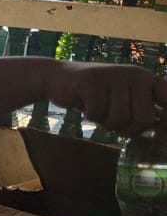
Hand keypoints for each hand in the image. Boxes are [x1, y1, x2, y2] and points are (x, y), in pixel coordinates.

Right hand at [45, 62, 166, 137]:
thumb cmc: (97, 96)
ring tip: (99, 112)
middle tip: (117, 127)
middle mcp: (135, 74)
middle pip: (144, 118)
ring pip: (119, 119)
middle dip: (129, 130)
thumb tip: (162, 138)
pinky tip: (85, 106)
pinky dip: (90, 116)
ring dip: (106, 124)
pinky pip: (97, 113)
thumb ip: (143, 113)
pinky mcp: (91, 81)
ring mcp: (113, 76)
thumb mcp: (124, 101)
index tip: (159, 141)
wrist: (59, 78)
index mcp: (147, 79)